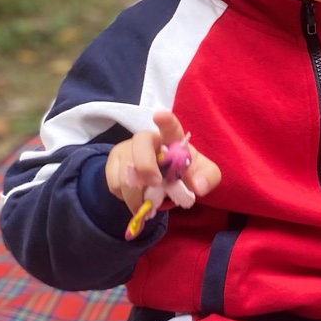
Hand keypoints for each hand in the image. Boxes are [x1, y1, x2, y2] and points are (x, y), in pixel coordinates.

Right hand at [106, 110, 220, 216]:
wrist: (160, 180)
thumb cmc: (182, 169)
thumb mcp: (201, 173)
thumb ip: (208, 177)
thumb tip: (199, 187)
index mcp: (171, 137)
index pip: (169, 125)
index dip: (166, 120)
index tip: (160, 116)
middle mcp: (147, 140)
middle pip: (140, 144)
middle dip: (145, 165)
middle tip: (155, 184)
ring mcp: (126, 150)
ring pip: (126, 171)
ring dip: (138, 194)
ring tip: (149, 204)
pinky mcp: (113, 165)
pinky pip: (115, 184)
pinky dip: (127, 198)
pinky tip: (138, 199)